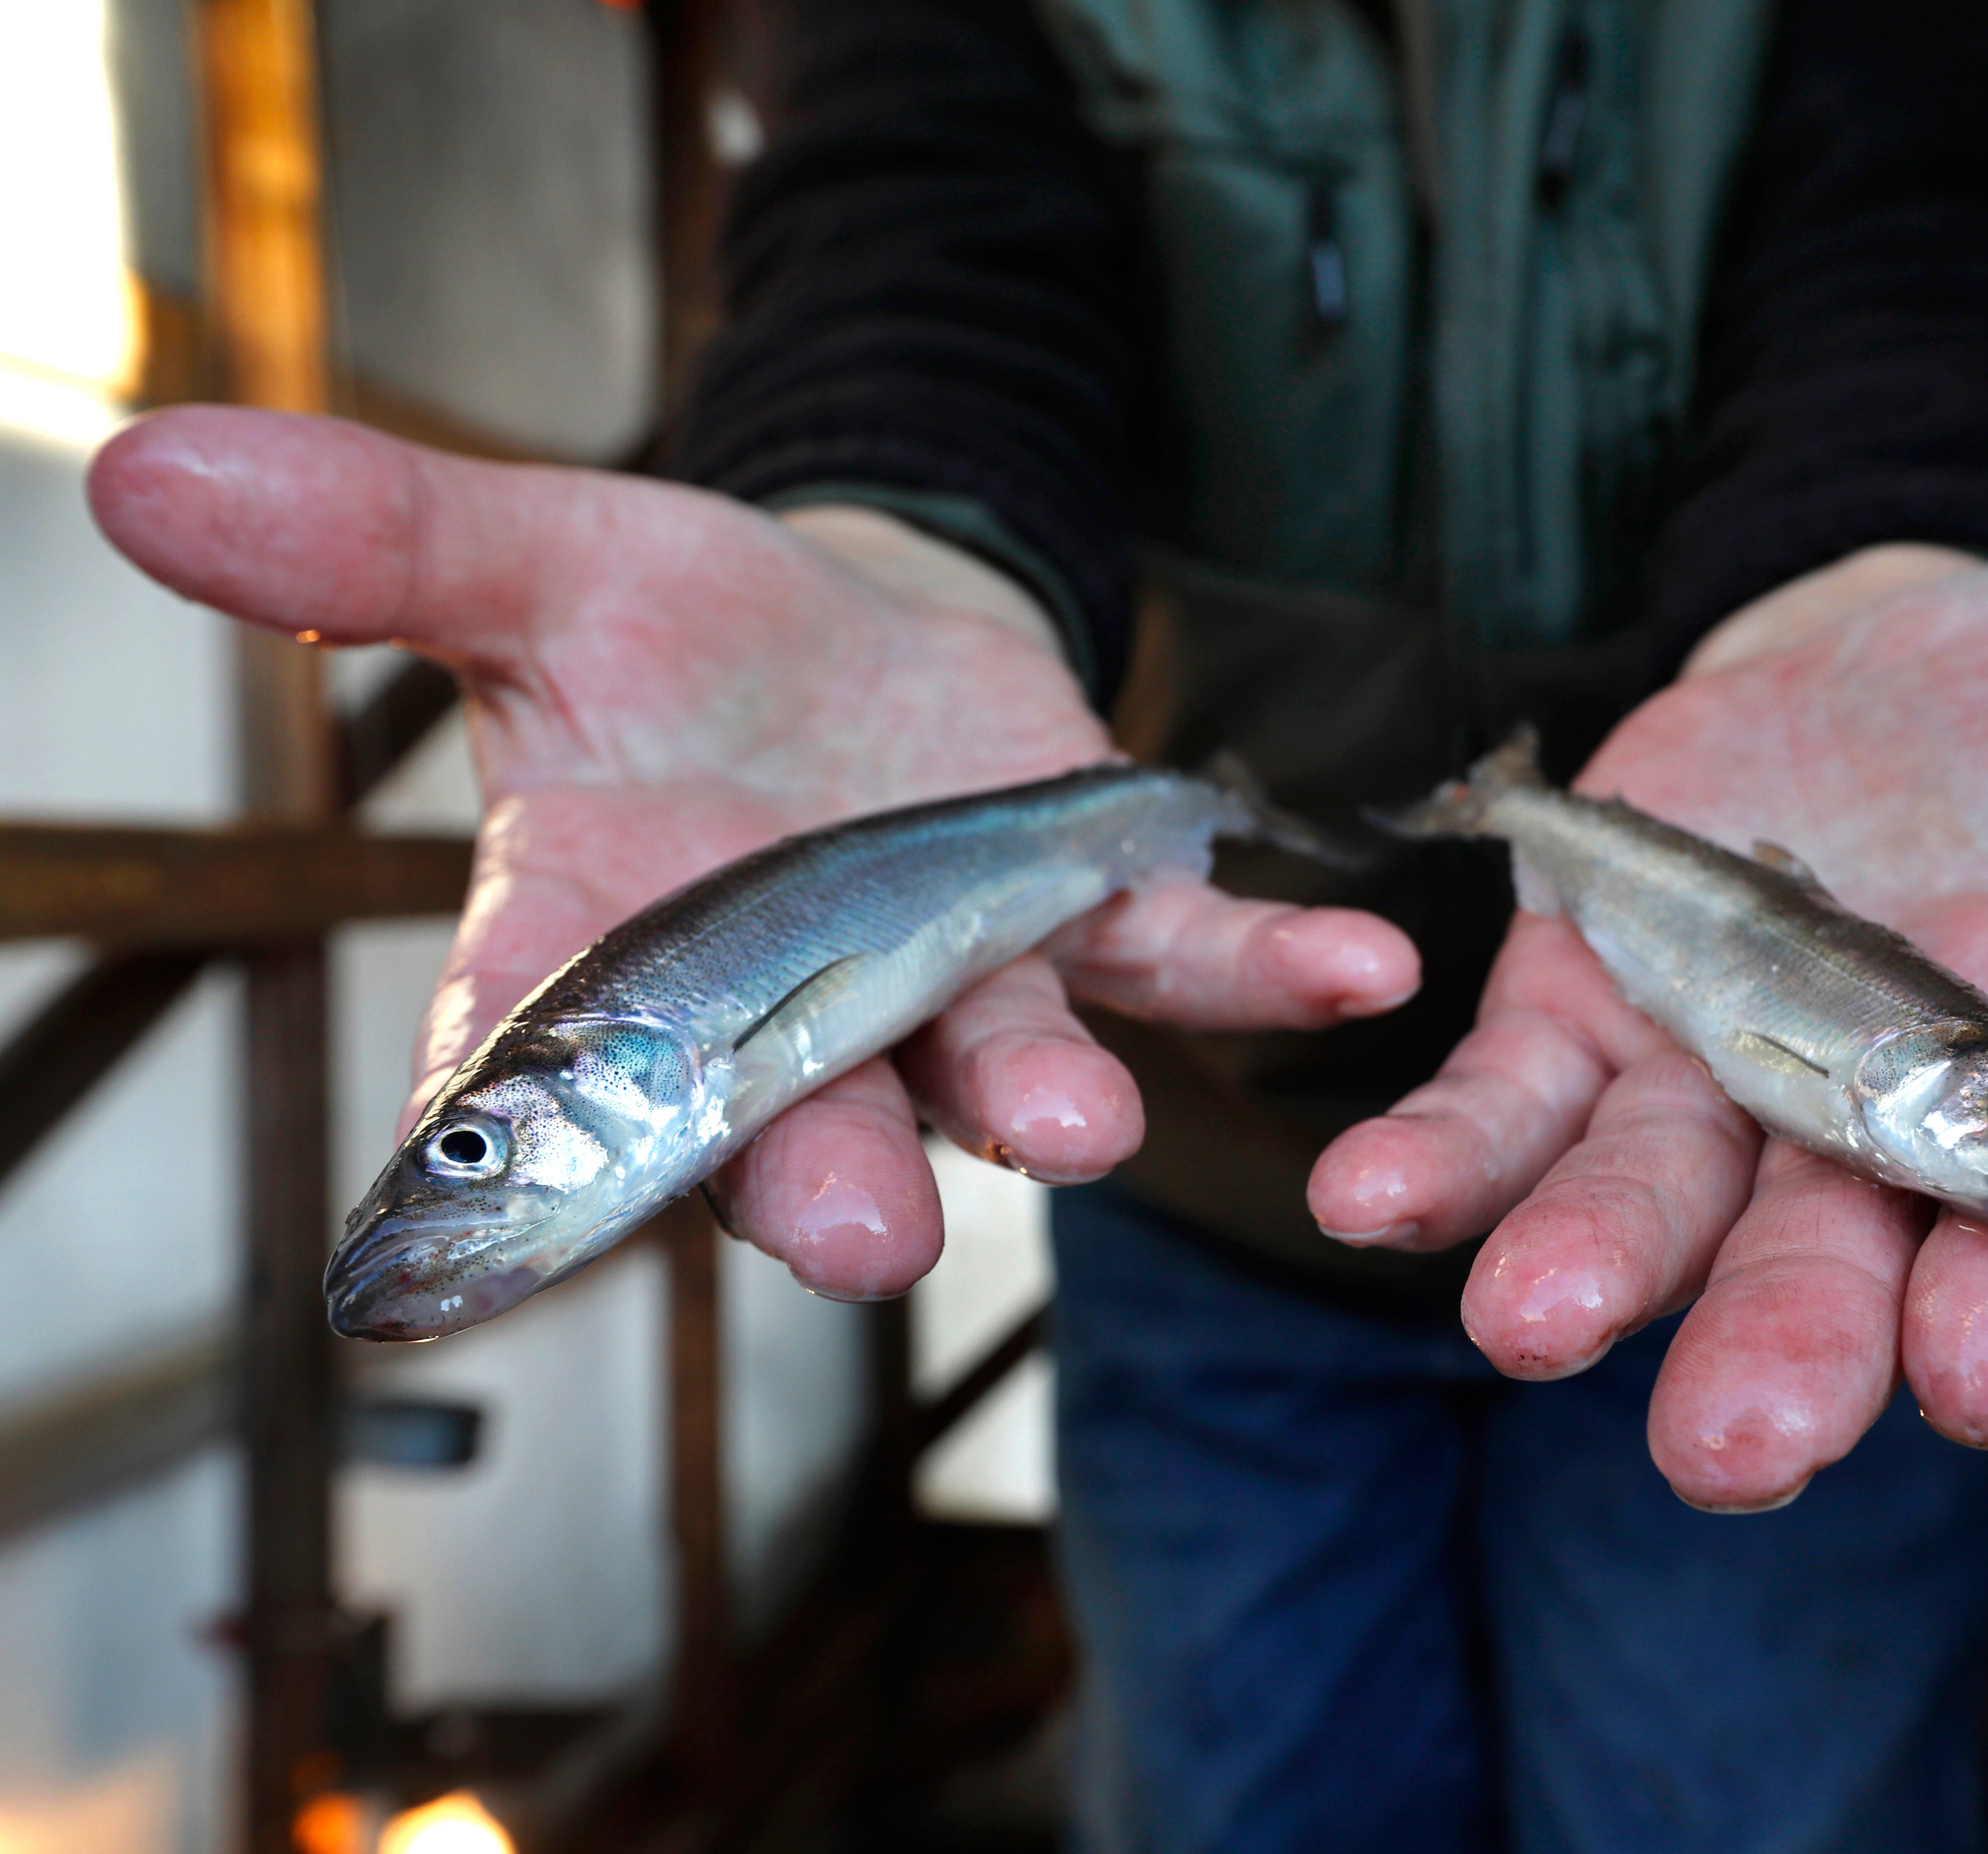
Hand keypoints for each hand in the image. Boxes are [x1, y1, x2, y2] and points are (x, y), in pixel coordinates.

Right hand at [90, 408, 1416, 1298]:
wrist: (846, 632)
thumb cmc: (678, 635)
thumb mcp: (537, 569)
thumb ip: (383, 549)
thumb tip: (153, 469)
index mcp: (607, 967)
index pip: (536, 1086)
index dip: (513, 1175)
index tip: (461, 1276)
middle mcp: (778, 1023)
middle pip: (783, 1130)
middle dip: (817, 1184)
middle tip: (848, 1244)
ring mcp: (949, 991)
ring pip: (991, 1070)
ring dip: (1041, 1098)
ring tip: (1084, 1124)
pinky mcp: (1084, 923)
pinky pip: (1179, 961)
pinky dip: (1261, 969)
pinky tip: (1353, 971)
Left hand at [1309, 549, 1987, 1508]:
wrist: (1881, 663)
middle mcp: (1883, 1123)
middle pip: (1844, 1264)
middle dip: (1795, 1353)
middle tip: (1741, 1450)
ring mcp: (1720, 1084)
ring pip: (1658, 1211)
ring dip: (1589, 1272)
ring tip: (1537, 1326)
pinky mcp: (1586, 1017)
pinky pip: (1506, 1109)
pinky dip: (1444, 1159)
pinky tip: (1372, 1200)